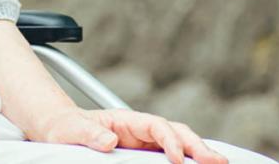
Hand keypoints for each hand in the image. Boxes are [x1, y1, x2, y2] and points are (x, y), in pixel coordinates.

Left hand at [29, 107, 227, 163]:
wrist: (60, 131)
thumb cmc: (64, 129)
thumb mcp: (70, 130)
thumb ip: (88, 133)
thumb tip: (109, 140)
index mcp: (125, 119)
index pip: (156, 125)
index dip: (169, 140)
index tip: (177, 158)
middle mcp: (140, 130)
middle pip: (176, 133)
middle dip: (198, 146)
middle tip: (219, 161)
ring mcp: (144, 144)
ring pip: (179, 146)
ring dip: (198, 154)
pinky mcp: (144, 156)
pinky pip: (169, 159)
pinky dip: (186, 162)